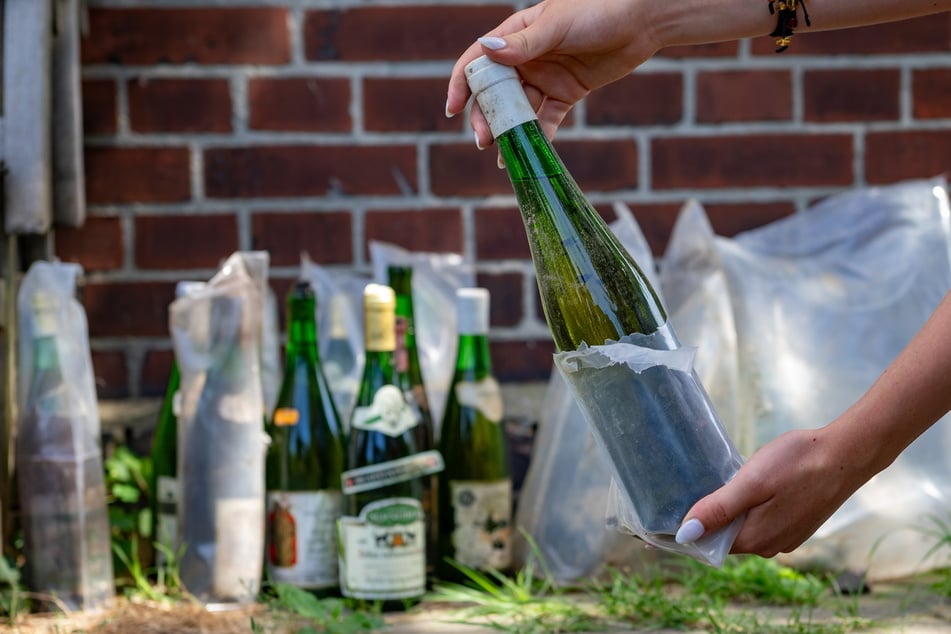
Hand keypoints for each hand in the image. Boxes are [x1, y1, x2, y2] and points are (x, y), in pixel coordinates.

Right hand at [446, 0, 660, 146]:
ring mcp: (545, 77)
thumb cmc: (597, 10)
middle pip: (496, 92)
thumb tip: (487, 51)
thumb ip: (523, 44)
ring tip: (503, 155)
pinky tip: (531, 154)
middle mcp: (526, 57)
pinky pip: (547, 119)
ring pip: (519, 110)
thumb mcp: (557, 26)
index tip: (453, 109)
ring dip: (509, 132)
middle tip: (483, 140)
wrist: (641, 20)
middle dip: (486, 117)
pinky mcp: (566, 93)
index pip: (479, 61)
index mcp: (516, 34)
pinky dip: (539, 137)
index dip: (462, 84)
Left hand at [676, 427, 871, 557]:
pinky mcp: (798, 525)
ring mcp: (787, 537)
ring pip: (745, 527)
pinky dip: (752, 507)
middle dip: (712, 516)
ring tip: (727, 480)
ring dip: (733, 510)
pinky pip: (763, 521)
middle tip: (703, 484)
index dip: (691, 527)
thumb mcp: (751, 482)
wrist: (846, 455)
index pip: (709, 542)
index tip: (676, 508)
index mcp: (756, 539)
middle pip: (727, 536)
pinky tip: (753, 485)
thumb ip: (719, 510)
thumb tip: (685, 535)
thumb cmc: (797, 463)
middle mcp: (771, 546)